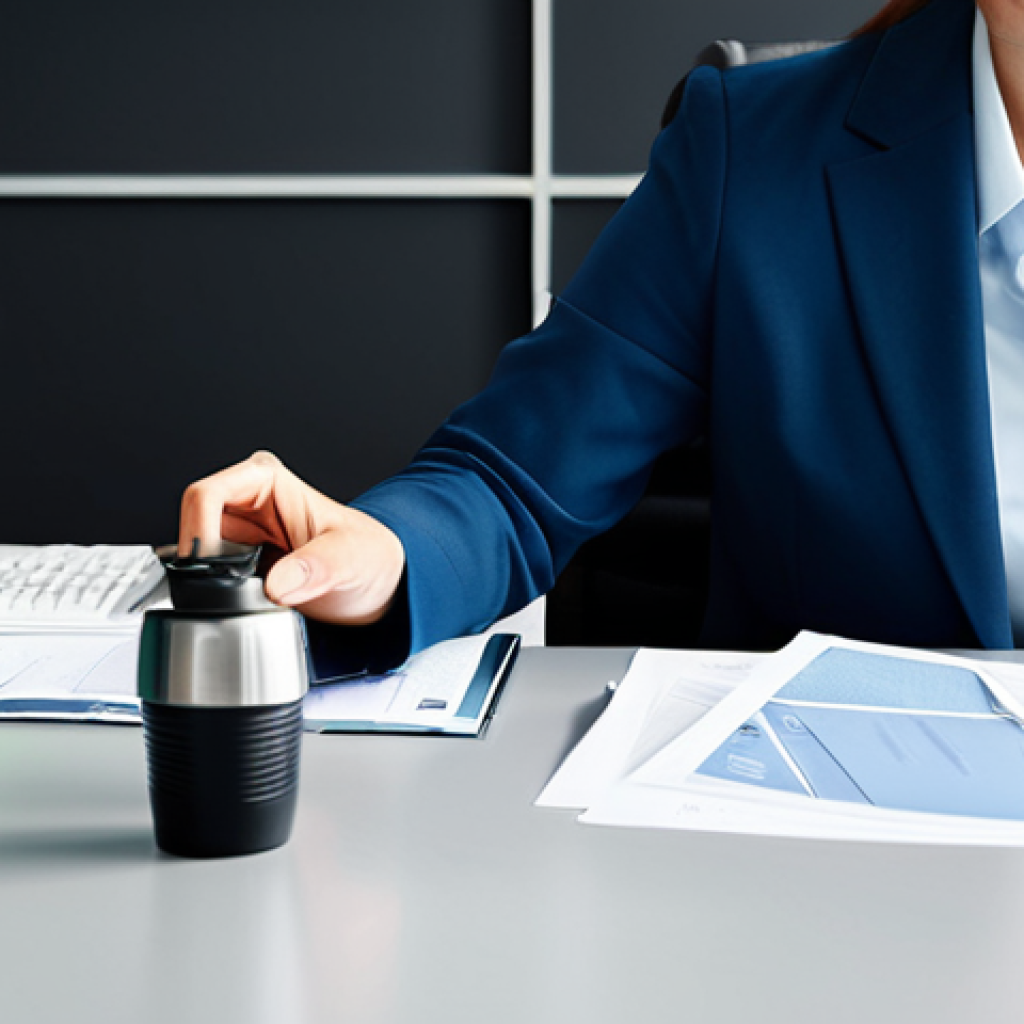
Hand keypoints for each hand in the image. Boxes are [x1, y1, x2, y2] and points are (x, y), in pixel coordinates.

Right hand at [178, 451, 404, 624]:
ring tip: (257, 594)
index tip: (213, 568)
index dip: (200, 533)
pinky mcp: (236, 566)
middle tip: (241, 587)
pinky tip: (251, 603)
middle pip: (193, 528)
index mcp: (266, 481)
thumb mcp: (351, 559)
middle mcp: (245, 503)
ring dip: (214, 582)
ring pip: (195, 557)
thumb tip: (278, 585)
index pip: (206, 496)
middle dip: (208, 563)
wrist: (379, 586)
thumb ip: (317, 568)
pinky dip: (218, 596)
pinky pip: (206, 579)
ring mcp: (238, 536)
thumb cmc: (370, 557)